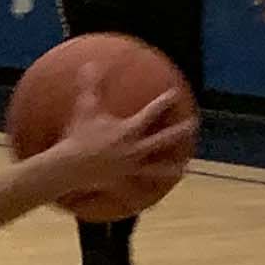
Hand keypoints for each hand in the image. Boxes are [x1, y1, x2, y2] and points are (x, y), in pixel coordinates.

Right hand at [29, 82, 195, 217]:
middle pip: (163, 140)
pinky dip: (143, 193)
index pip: (152, 112)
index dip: (164, 101)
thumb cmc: (77, 135)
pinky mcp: (122, 182)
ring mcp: (131, 167)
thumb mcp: (85, 108)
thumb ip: (91, 85)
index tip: (175, 94)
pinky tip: (153, 200)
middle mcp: (135, 149)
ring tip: (185, 169)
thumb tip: (90, 64)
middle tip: (194, 124)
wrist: (70, 166)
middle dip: (180, 132)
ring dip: (171, 168)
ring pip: (157, 168)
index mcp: (129, 130)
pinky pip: (135, 189)